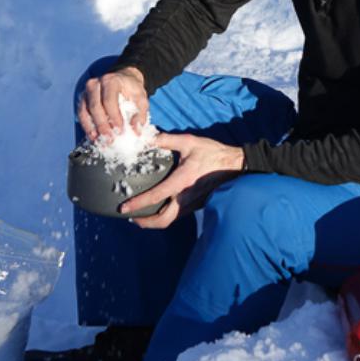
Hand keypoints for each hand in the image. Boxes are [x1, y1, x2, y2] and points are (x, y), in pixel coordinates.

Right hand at [77, 66, 147, 142]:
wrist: (123, 80)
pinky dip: (87, 127)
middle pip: (95, 107)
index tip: (119, 130)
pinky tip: (93, 137)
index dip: (114, 117)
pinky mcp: (82, 99)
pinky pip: (81, 114)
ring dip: (91, 128)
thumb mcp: (141, 98)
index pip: (109, 100)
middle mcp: (95, 84)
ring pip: (84, 111)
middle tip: (109, 139)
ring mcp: (87, 92)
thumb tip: (136, 130)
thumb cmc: (132, 89)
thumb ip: (140, 114)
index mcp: (111, 81)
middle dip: (102, 125)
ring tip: (99, 140)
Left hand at [121, 133, 244, 228]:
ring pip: (171, 220)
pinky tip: (159, 207)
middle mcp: (186, 197)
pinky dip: (165, 215)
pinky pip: (178, 214)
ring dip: (154, 221)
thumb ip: (167, 140)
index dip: (138, 204)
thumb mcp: (189, 142)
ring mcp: (193, 203)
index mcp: (182, 182)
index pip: (156, 197)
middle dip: (145, 222)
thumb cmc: (213, 153)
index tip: (124, 208)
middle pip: (163, 220)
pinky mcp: (197, 204)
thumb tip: (147, 138)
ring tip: (142, 214)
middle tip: (131, 217)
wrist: (236, 165)